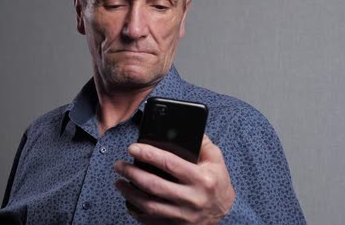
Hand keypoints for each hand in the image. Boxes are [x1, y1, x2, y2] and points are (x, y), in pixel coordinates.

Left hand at [114, 135, 234, 223]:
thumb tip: (183, 128)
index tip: (133, 148)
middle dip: (132, 174)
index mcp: (201, 179)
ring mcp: (183, 215)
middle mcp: (192, 198)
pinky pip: (151, 221)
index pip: (170, 164)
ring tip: (118, 182)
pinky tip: (128, 201)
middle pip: (154, 185)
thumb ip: (202, 143)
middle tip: (119, 165)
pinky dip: (136, 211)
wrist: (225, 212)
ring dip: (129, 193)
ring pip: (149, 205)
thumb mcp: (216, 160)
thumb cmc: (217, 182)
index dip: (149, 155)